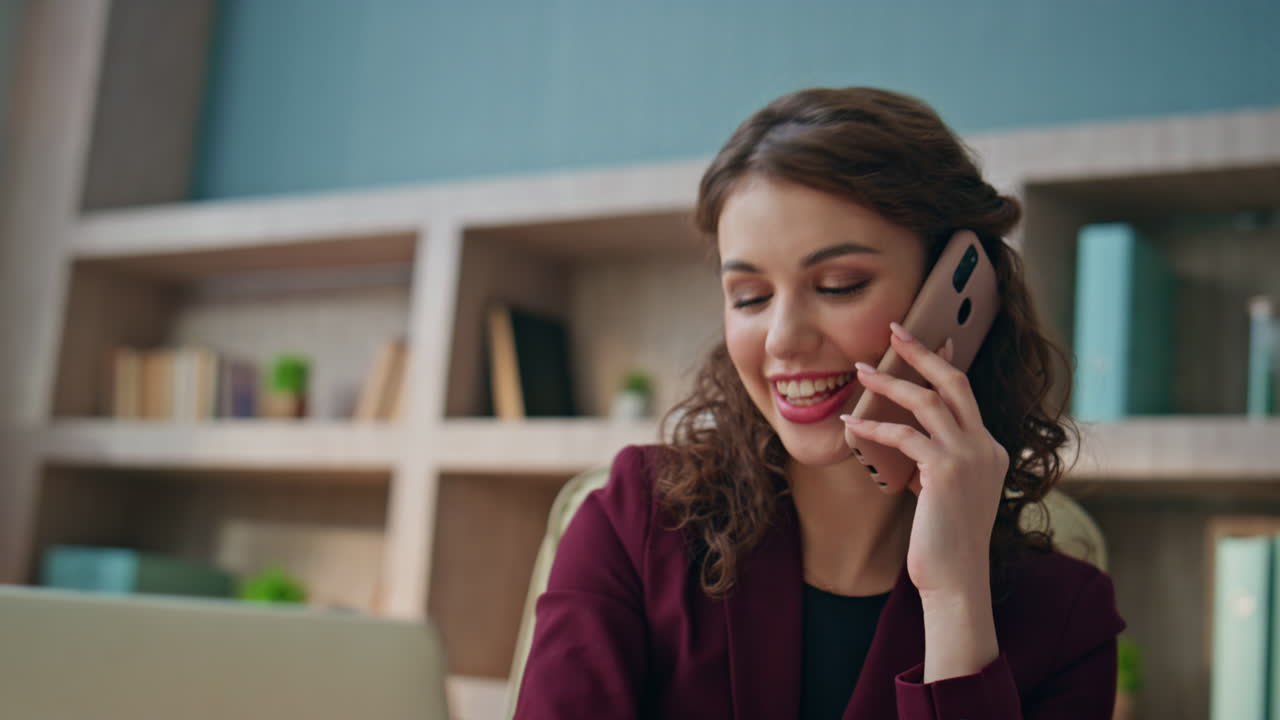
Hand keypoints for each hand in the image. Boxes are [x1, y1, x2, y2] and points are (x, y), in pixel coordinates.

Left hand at [841, 321, 1008, 597]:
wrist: (956, 580)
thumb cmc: (944, 540)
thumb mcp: (944, 492)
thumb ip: (935, 463)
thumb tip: (907, 440)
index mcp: (992, 450)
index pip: (966, 395)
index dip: (945, 364)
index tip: (934, 338)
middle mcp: (987, 447)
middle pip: (955, 382)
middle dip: (923, 352)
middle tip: (895, 329)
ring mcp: (971, 457)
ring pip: (929, 401)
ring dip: (891, 383)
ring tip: (860, 371)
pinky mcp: (946, 472)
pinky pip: (906, 435)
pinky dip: (875, 425)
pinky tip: (851, 423)